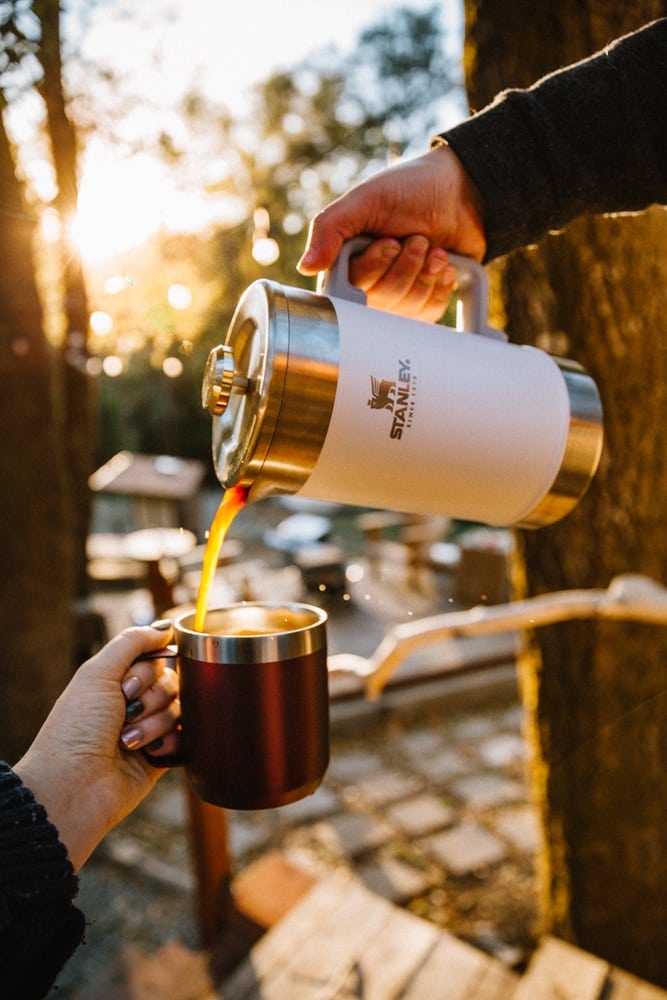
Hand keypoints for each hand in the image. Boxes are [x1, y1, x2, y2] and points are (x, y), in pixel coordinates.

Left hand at [14, 624, 180, 871]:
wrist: (75, 785)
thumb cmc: (78, 728)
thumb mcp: (97, 673)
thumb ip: (132, 642)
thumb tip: (165, 628)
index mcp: (116, 681)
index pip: (155, 659)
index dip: (148, 670)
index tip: (127, 685)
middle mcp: (134, 703)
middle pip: (172, 682)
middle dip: (151, 698)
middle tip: (125, 713)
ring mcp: (149, 729)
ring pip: (180, 709)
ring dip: (154, 724)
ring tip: (127, 742)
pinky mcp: (163, 756)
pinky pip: (186, 737)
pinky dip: (170, 742)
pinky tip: (150, 754)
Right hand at [298, 145, 486, 320]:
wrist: (463, 191)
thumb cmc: (411, 189)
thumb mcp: (366, 199)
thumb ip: (330, 229)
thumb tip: (306, 268)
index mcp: (347, 260)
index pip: (351, 289)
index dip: (374, 268)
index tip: (390, 241)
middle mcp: (368, 282)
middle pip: (382, 301)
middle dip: (406, 266)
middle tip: (417, 238)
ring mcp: (398, 295)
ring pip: (406, 310)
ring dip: (425, 274)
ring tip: (434, 249)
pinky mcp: (423, 303)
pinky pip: (427, 316)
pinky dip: (439, 288)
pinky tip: (444, 265)